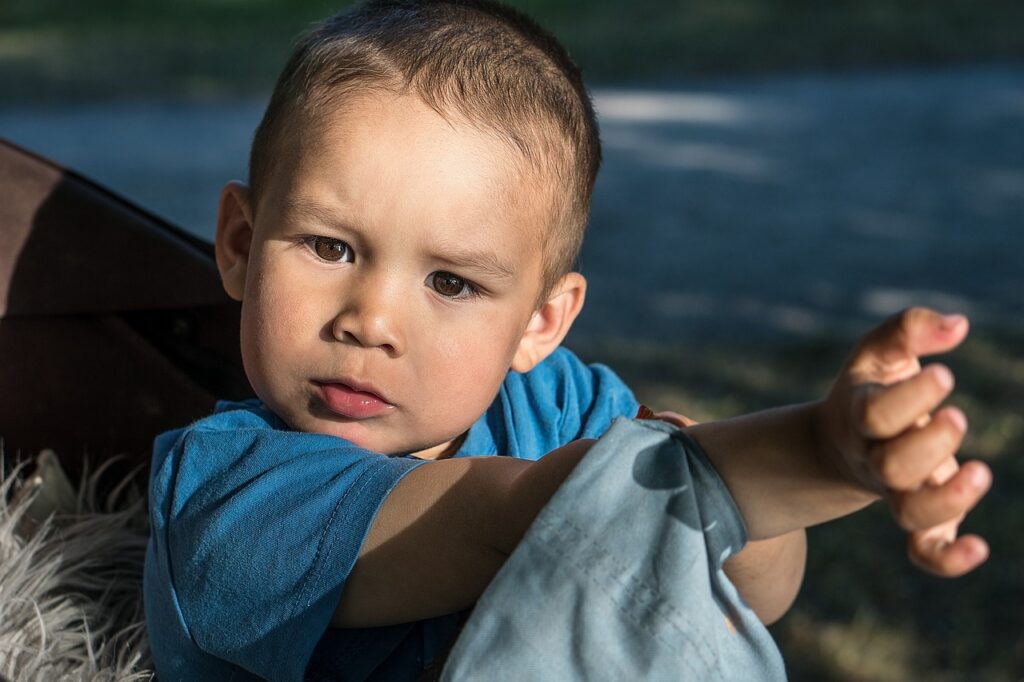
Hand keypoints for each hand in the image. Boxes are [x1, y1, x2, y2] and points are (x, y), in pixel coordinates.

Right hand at [818, 307, 990, 576]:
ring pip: (909, 513)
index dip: (911, 397)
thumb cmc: (871, 387)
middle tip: (956, 416)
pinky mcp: (920, 519)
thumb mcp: (878, 352)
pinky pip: (924, 550)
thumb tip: (959, 325)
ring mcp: (896, 492)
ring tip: (980, 472)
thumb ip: (909, 329)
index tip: (946, 373)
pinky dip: (947, 559)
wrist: (842, 444)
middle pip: (892, 467)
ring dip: (945, 500)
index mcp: (860, 416)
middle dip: (927, 445)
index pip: (876, 413)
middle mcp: (875, 458)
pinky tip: (979, 548)